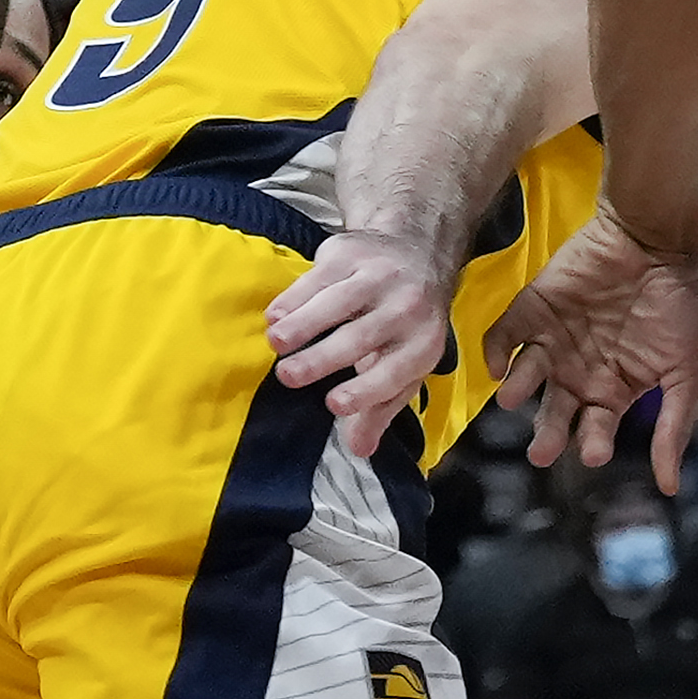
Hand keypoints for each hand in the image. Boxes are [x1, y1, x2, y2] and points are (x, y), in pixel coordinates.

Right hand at [265, 227, 453, 460]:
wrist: (416, 249)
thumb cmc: (403, 323)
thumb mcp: (402, 364)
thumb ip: (379, 407)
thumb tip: (359, 449)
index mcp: (422, 344)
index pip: (394, 372)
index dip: (365, 391)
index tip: (333, 405)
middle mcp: (408, 308)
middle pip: (361, 337)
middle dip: (322, 358)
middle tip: (288, 376)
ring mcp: (380, 276)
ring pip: (337, 302)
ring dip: (302, 324)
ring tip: (275, 344)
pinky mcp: (352, 252)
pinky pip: (317, 277)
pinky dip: (293, 298)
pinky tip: (275, 317)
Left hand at [486, 211, 697, 487]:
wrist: (655, 241)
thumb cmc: (676, 305)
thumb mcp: (687, 370)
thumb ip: (674, 426)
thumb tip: (670, 487)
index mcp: (612, 390)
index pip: (594, 430)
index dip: (591, 444)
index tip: (594, 452)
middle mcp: (576, 372)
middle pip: (552, 414)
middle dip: (546, 436)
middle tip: (541, 451)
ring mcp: (550, 342)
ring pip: (525, 380)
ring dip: (517, 393)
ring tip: (514, 400)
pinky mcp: (529, 311)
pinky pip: (502, 339)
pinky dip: (495, 353)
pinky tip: (500, 367)